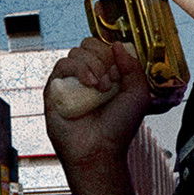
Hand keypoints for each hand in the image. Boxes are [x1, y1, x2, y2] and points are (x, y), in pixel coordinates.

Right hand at [44, 38, 150, 170]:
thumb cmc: (118, 127)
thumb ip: (133, 66)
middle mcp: (88, 75)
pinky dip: (78, 69)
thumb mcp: (138, 94)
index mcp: (107, 74)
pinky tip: (89, 85)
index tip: (120, 69)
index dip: (113, 52)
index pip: (105, 46)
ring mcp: (71, 82)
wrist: (100, 149)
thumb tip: (118, 45)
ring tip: (100, 87)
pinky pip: (62, 65)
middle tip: (110, 79)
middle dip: (102, 57)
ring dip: (92, 65)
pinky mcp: (55, 89)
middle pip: (89, 45)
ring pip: (76, 52)